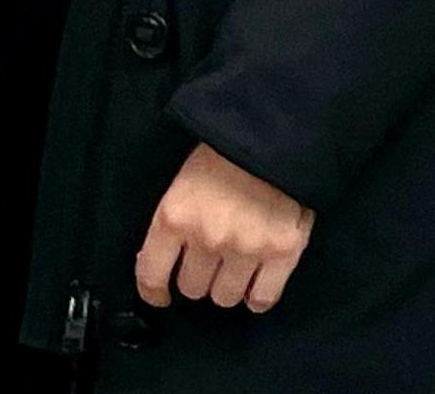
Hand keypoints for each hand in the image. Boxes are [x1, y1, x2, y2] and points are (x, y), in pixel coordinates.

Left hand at [135, 143, 312, 312]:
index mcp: (174, 217)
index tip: (159, 295)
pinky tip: (255, 287)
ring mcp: (246, 249)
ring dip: (226, 287)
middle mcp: (207, 238)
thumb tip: (167, 258)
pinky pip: (262, 299)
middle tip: (207, 264)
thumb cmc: (223, 154)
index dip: (153, 291)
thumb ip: (174, 222)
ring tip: (233, 270)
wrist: (274, 135)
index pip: (151, 273)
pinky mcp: (282, 254)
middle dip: (197, 279)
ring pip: (225, 298)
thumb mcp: (182, 182)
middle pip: (192, 288)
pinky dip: (257, 298)